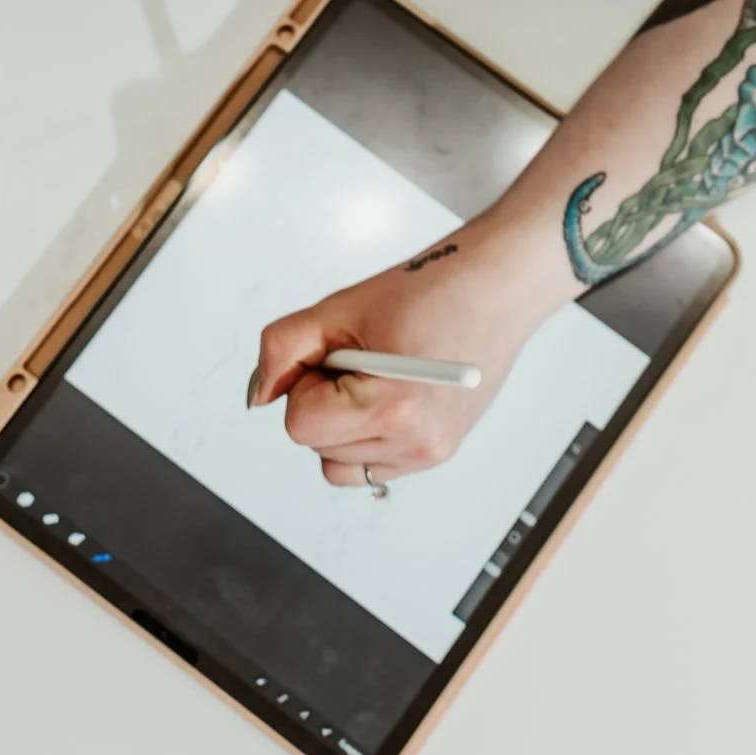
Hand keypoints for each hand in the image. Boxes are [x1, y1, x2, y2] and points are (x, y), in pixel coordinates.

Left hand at [247, 212, 566, 487]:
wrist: (496, 288)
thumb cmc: (430, 290)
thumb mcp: (340, 308)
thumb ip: (283, 348)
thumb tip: (259, 394)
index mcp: (394, 407)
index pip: (301, 425)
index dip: (305, 384)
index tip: (334, 354)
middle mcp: (417, 442)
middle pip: (316, 446)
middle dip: (322, 401)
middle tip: (361, 357)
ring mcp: (430, 454)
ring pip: (337, 463)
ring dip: (341, 423)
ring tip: (377, 376)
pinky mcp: (437, 454)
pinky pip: (369, 465)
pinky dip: (363, 435)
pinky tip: (388, 395)